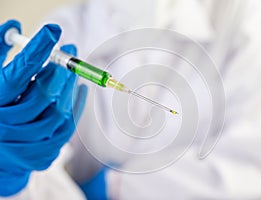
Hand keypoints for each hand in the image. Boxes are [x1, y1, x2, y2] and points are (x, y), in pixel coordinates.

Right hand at [0, 20, 86, 195]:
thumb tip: (14, 25)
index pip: (16, 74)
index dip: (36, 50)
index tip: (53, 30)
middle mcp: (6, 126)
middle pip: (42, 95)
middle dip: (60, 70)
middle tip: (71, 50)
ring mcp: (25, 144)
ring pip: (58, 112)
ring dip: (69, 87)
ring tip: (72, 71)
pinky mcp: (43, 155)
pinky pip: (67, 126)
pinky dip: (75, 105)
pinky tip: (78, 88)